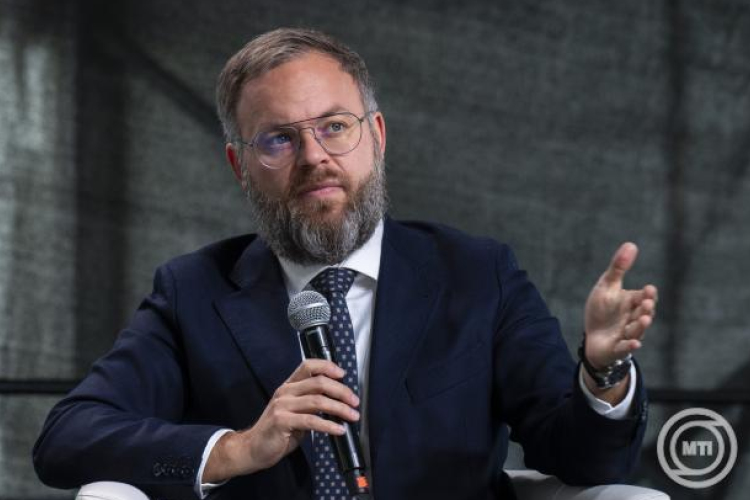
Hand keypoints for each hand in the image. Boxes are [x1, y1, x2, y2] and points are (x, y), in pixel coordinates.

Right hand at [203, 359, 359, 482]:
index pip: (308, 365)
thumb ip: (311, 403)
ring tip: (352, 416)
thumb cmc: (278, 431)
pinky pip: (311, 421)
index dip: (327, 366)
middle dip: (341, 391)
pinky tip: (339, 429)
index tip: (343, 374)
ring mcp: (282, 406)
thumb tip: (338, 400)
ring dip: (339, 408)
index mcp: (289, 386)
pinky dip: (329, 425)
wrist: (253, 448)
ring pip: (318, 400)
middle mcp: (285, 392)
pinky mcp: (281, 421)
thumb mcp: (295, 411)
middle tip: (355, 401)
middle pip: (318, 382)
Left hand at [584, 242, 657, 369]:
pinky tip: (635, 343)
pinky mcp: (618, 347)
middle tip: (647, 304)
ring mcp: (626, 334)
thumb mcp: (607, 287)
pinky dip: (630, 345)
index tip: (648, 290)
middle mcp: (633, 318)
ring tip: (644, 320)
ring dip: (641, 326)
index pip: (644, 297)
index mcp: (633, 303)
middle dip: (646, 309)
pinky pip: (625, 347)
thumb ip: (618, 268)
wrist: (593, 336)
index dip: (648, 295)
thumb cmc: (602, 309)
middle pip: (643, 314)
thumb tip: (631, 244)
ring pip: (637, 330)